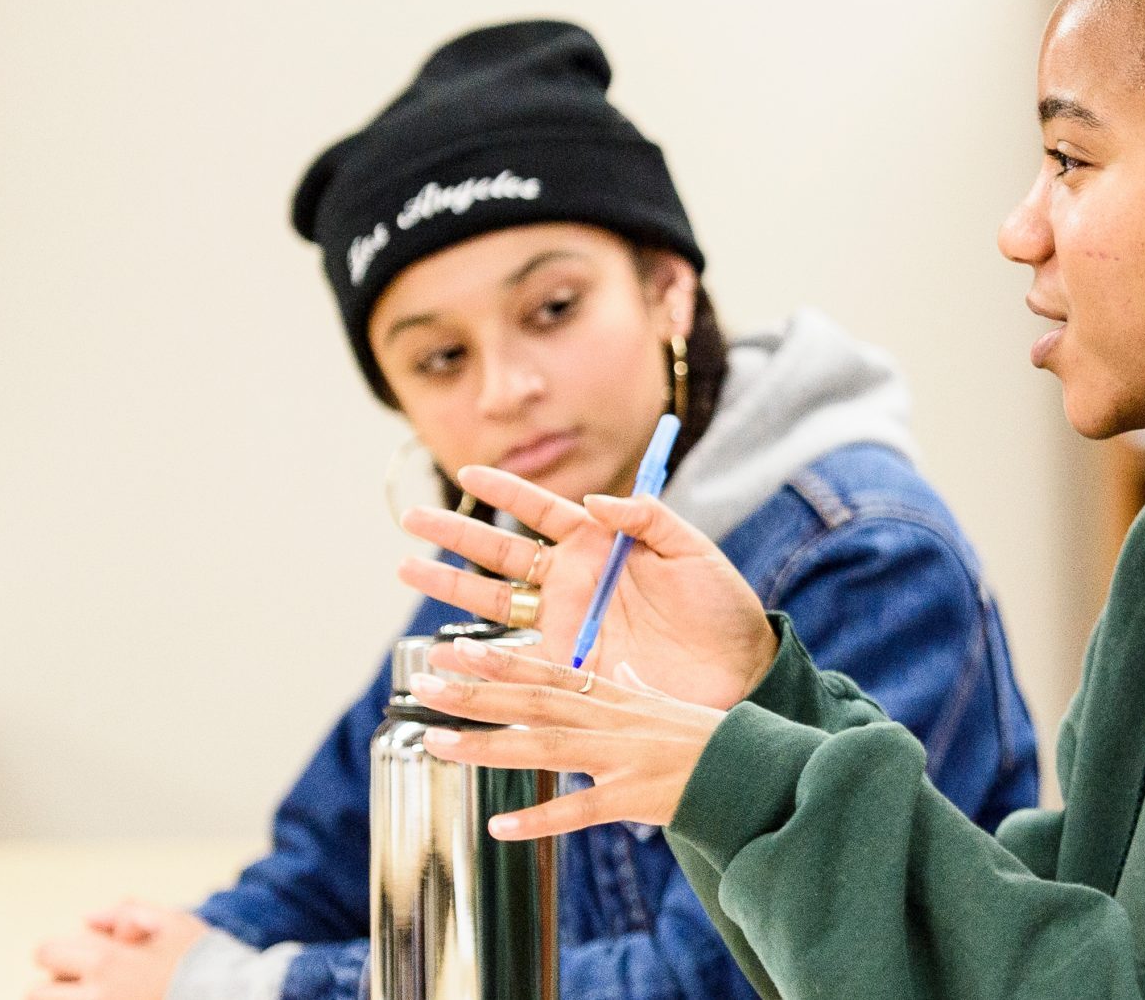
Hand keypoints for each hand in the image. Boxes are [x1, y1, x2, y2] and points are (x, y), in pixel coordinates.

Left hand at [29, 906, 203, 999]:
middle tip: (85, 985)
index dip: (62, 951)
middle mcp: (98, 995)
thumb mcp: (176, 923)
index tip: (82, 958)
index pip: (47, 952)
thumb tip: (87, 917)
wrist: (238, 998)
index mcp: (109, 960)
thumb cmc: (208, 961)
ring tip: (94, 996)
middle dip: (55, 985)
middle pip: (38, 992)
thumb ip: (130, 912)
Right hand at [399, 466, 777, 709]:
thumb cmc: (722, 607)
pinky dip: (476, 653)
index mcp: (602, 544)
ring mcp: (567, 623)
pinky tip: (442, 649)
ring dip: (450, 585)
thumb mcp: (691, 551)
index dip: (505, 491)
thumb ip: (646, 519)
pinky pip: (515, 656)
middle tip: (411, 518)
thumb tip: (594, 500)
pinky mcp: (568, 666)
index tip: (466, 473)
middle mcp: (575, 582)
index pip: (542, 510)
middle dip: (456, 534)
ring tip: (406, 568)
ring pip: (496, 599)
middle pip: (502, 552)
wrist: (738, 671)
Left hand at [411, 639, 721, 838]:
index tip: (452, 651)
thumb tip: (626, 671)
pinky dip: (540, 819)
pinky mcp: (633, 796)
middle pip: (532, 701)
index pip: (546, 671)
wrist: (752, 769)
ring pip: (544, 746)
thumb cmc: (709, 738)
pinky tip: (501, 825)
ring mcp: (620, 757)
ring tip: (437, 743)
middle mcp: (611, 720)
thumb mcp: (668, 702)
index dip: (497, 661)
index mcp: (614, 697)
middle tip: (424, 685)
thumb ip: (638, 687)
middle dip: (475, 693)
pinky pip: (580, 809)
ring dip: (488, 744)